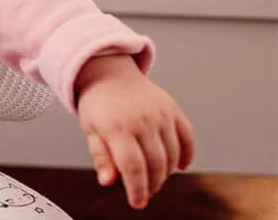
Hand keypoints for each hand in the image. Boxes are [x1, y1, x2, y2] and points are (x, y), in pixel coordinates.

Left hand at [75, 54, 195, 209]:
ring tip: (155, 179)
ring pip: (172, 154)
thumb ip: (101, 156)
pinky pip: (187, 137)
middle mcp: (142, 120)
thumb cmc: (98, 106)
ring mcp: (161, 114)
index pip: (133, 166)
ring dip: (167, 173)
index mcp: (117, 127)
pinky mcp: (173, 109)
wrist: (110, 74)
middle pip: (155, 164)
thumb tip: (108, 181)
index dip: (137, 189)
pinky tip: (180, 167)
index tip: (138, 203)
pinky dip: (187, 155)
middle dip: (152, 184)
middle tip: (146, 192)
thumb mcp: (91, 130)